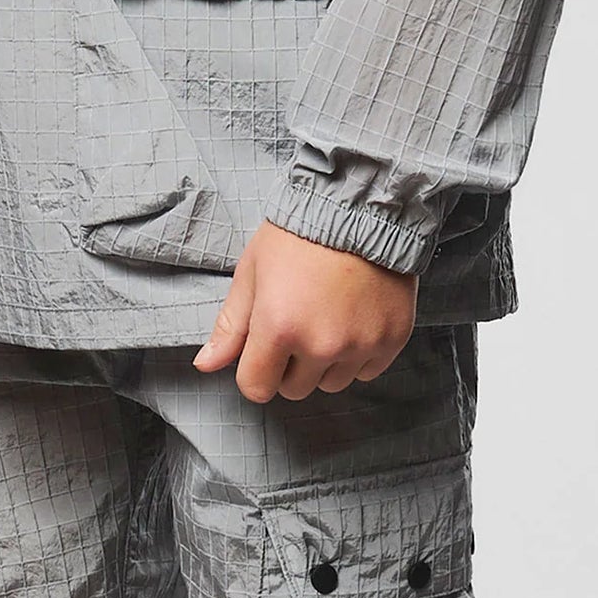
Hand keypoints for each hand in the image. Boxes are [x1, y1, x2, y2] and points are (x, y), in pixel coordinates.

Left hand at [192, 220, 417, 401]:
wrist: (360, 207)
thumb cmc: (300, 234)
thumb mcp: (253, 271)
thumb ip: (230, 325)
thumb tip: (206, 365)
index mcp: (278, 327)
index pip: (256, 387)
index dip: (254, 368)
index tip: (264, 346)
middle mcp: (321, 344)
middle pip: (294, 390)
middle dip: (289, 365)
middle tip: (298, 321)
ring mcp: (360, 344)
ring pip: (332, 383)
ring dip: (325, 362)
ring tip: (328, 316)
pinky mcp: (391, 339)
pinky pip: (367, 372)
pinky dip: (358, 354)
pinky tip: (354, 318)